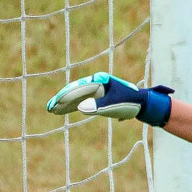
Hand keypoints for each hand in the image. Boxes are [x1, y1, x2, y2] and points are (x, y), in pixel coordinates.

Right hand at [45, 72, 173, 125]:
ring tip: (51, 110)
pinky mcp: (96, 98)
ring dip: (64, 103)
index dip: (65, 96)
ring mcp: (94, 91)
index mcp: (98, 80)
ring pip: (75, 97)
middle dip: (61, 99)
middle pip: (73, 91)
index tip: (55, 103)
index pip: (78, 88)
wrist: (142, 103)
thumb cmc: (130, 101)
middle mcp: (94, 83)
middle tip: (49, 108)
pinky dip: (71, 107)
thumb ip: (98, 106)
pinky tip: (62, 111)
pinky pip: (80, 102)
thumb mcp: (115, 104)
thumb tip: (80, 108)